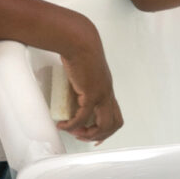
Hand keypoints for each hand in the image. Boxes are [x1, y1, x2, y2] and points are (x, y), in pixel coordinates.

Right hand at [57, 26, 122, 143]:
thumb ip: (81, 80)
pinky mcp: (91, 93)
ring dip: (87, 134)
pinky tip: (63, 125)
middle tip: (82, 137)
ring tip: (73, 132)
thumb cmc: (80, 50)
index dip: (107, 130)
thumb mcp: (84, 70)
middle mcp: (107, 93)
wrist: (78, 42)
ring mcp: (101, 94)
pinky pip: (83, 116)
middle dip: (99, 136)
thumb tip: (70, 87)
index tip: (94, 136)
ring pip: (103, 125)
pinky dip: (73, 125)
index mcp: (107, 88)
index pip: (115, 115)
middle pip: (113, 124)